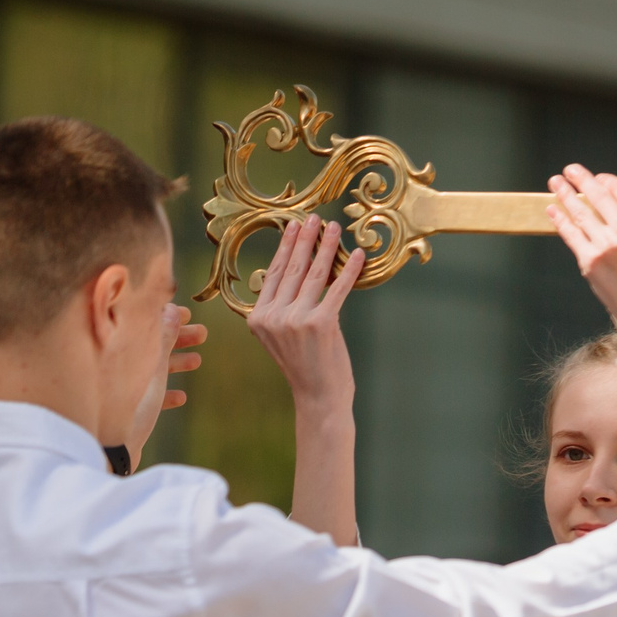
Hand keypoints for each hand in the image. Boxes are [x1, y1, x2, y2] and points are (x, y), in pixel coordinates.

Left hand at [126, 304, 205, 466]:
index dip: (165, 313)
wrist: (113, 449)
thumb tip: (172, 309)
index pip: (140, 319)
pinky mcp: (120, 405)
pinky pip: (142, 392)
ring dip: (174, 362)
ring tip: (197, 362)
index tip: (188, 314)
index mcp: (117, 347)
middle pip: (146, 341)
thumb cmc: (131, 406)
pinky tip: (180, 398)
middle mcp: (112, 362)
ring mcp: (115, 385)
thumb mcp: (154, 367)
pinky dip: (162, 391)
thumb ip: (163, 337)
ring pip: (147, 366)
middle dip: (176, 337)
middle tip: (203, 335)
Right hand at [246, 218, 362, 413]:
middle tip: (314, 218)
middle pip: (293, 269)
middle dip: (305, 239)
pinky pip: (337, 289)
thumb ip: (281, 309)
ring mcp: (296, 320)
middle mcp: (273, 317)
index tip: (293, 226)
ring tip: (334, 228)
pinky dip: (349, 270)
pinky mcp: (321, 324)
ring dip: (326, 247)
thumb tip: (294, 270)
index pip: (274, 274)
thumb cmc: (305, 367)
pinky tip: (357, 255)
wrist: (319, 398)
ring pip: (314, 274)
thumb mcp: (281, 337)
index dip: (286, 247)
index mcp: (258, 318)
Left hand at [548, 160, 616, 337]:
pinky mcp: (589, 261)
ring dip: (563, 194)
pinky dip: (558, 219)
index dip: (602, 179)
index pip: (616, 186)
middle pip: (595, 194)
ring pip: (579, 212)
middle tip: (567, 170)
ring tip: (554, 183)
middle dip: (578, 178)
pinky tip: (552, 209)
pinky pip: (570, 233)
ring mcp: (605, 245)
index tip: (595, 178)